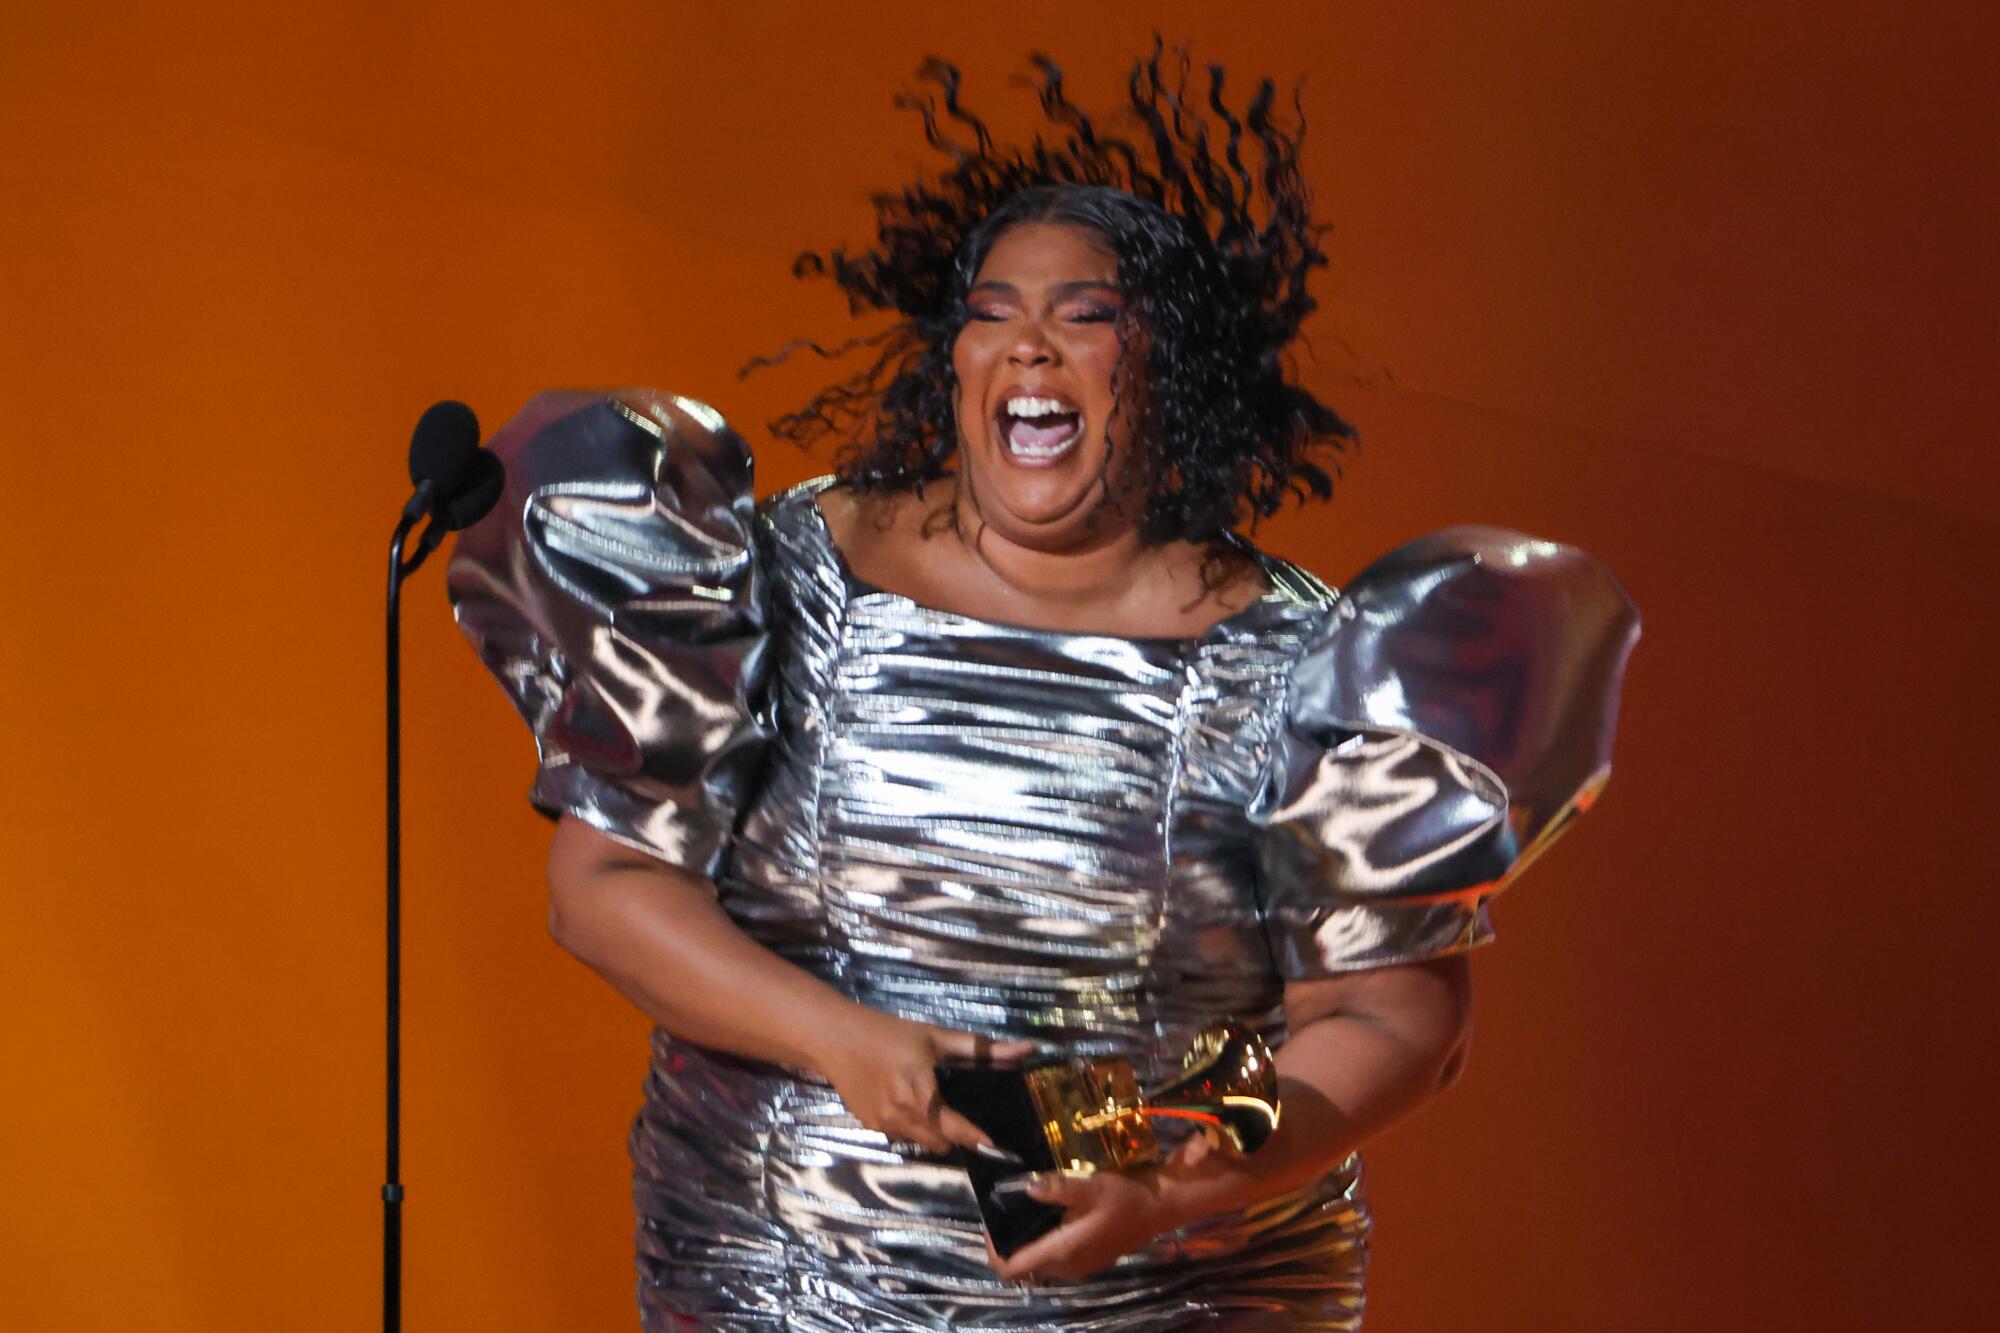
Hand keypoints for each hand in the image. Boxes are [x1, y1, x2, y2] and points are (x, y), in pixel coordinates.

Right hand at [814, 1007, 1035, 1154]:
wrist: (836, 1039)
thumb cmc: (890, 1034)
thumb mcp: (935, 1037)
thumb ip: (980, 1048)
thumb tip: (1025, 1050)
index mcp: (922, 1096)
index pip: (958, 1130)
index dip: (978, 1139)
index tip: (998, 1146)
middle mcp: (903, 1118)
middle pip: (943, 1144)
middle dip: (957, 1136)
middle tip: (966, 1117)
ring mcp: (885, 1126)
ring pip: (922, 1143)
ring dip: (934, 1134)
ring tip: (936, 1108)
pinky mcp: (871, 1126)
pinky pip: (901, 1137)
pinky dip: (912, 1128)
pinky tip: (908, 1104)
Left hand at [984, 1157, 1193, 1281]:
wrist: (1158, 1211)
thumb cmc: (1125, 1197)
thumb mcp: (1092, 1185)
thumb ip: (1058, 1188)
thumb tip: (1026, 1189)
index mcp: (1064, 1250)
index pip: (1014, 1267)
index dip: (994, 1251)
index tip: (990, 1224)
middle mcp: (1067, 1266)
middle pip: (1022, 1268)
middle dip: (1007, 1245)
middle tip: (1002, 1213)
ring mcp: (1078, 1268)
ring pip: (1037, 1266)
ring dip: (1025, 1246)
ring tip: (1020, 1213)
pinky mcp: (1086, 1263)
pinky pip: (1052, 1261)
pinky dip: (1041, 1246)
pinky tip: (1045, 1220)